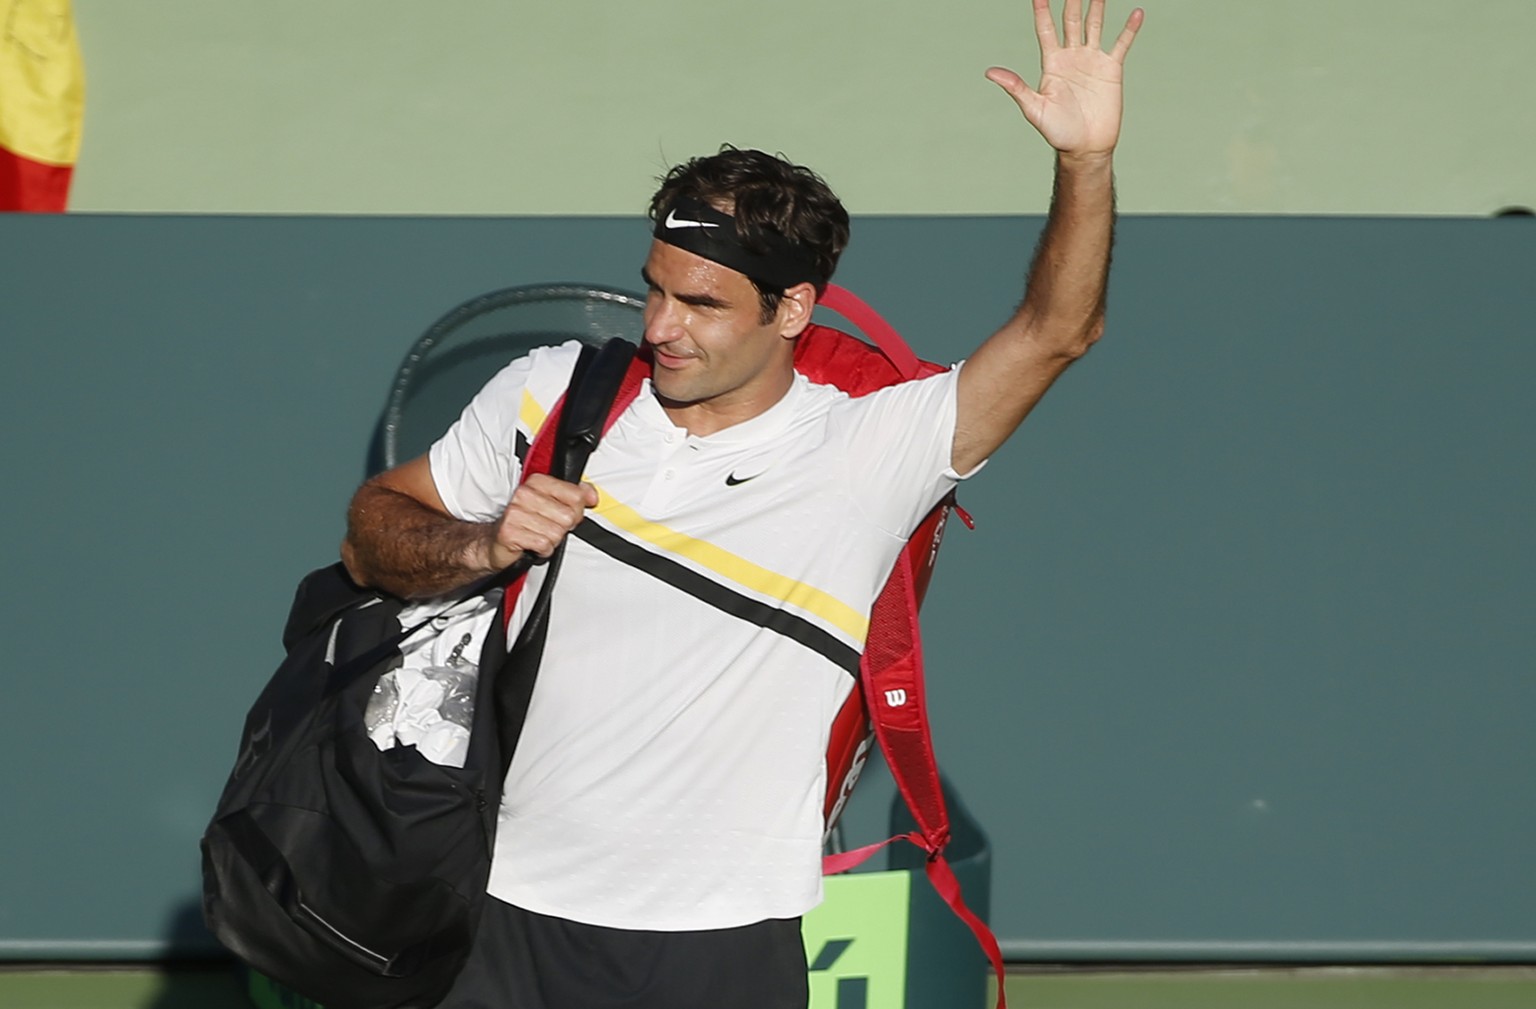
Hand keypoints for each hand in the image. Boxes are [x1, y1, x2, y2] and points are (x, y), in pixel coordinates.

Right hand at [487, 473, 597, 567]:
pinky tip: (534, 545)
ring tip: (539, 536)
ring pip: (557, 532)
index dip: (576, 510)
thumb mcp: (551, 503)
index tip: (565, 514)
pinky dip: (543, 550)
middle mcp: (524, 494)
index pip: (575, 495)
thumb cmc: (525, 522)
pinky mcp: (510, 532)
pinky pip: (544, 544)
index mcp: (536, 482)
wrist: (495, 541)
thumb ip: (574, 495)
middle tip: (549, 528)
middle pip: (568, 517)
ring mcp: (515, 512)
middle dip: (563, 528)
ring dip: (551, 540)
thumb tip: (592, 495)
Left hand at [986, 0, 1142, 158]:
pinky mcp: (1111, 69)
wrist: (1086, 147)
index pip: (1045, 29)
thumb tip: (990, 72)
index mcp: (1052, 63)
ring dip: (1096, 6)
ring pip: (1094, 25)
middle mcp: (1071, 57)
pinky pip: (1121, 44)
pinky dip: (1129, 29)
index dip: (1041, 9)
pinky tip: (1136, 13)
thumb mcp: (1034, 109)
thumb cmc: (1057, 132)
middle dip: (1071, 0)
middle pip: (1070, 20)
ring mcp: (1092, 60)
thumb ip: (1016, 87)